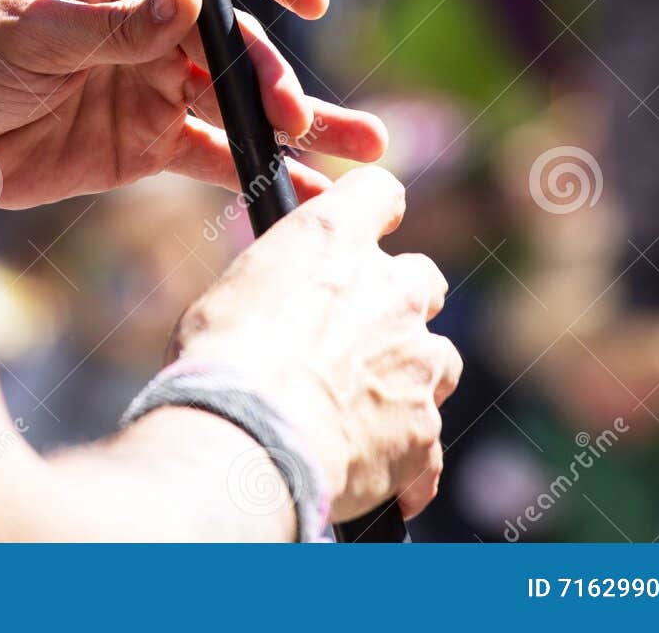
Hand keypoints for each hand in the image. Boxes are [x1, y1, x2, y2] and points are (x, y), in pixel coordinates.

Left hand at [0, 0, 387, 209]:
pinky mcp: (144, 143)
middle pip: (236, 38)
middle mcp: (150, 19)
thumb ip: (113, 24)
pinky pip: (211, 154)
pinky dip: (254, 171)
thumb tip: (192, 0)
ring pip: (237, 100)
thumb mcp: (31, 29)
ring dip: (295, 123)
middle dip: (274, 74)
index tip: (307, 0)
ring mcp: (151, 83)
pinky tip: (303, 190)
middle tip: (293, 113)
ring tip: (364, 149)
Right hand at [171, 166, 460, 521]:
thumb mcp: (232, 294)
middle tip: (350, 338)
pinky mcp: (425, 431)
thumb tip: (276, 304)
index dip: (373, 213)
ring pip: (437, 360)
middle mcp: (392, 289)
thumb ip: (277, 286)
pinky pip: (424, 441)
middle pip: (422, 281)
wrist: (251, 440)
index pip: (379, 192)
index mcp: (335, 238)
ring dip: (405, 376)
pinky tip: (359, 465)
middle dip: (396, 306)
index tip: (362, 234)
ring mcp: (419, 361)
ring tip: (352, 409)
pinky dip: (400, 453)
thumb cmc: (221, 360)